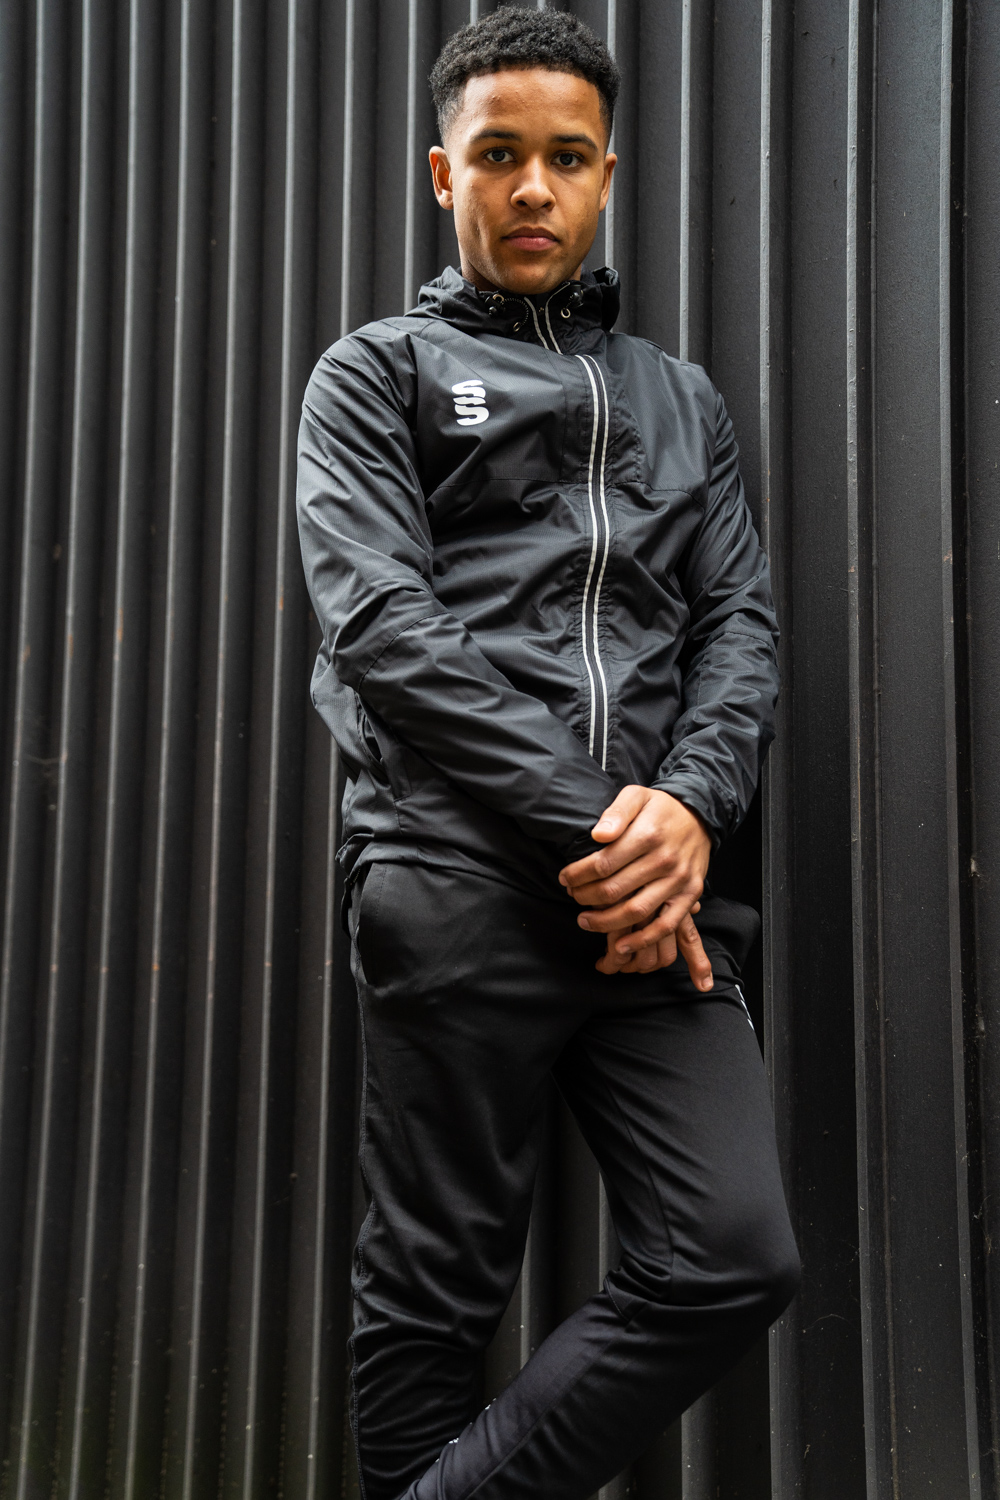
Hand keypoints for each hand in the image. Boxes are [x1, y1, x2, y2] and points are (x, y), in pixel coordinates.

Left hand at [559, 786, 713, 989]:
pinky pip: (665, 925)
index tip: (565, 878)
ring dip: (605, 922)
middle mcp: (664, 860)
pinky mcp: (690, 895)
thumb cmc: (660, 808)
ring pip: (636, 911)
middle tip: (572, 897)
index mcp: (648, 835)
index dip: (577, 875)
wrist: (700, 815)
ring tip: (585, 921)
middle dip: (585, 897)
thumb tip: (598, 836)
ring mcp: (678, 880)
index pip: (602, 863)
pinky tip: (620, 945)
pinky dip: (642, 940)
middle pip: (614, 889)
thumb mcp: (636, 796)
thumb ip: (616, 813)